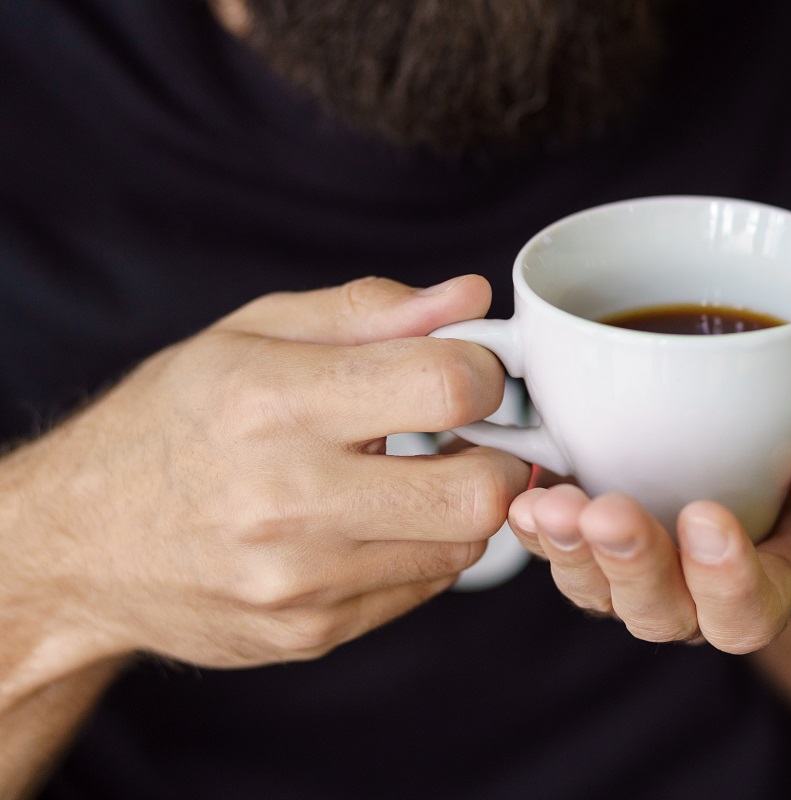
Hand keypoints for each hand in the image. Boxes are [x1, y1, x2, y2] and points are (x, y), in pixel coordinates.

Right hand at [1, 276, 529, 676]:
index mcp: (272, 402)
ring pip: (463, 546)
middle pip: (478, 490)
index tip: (471, 373)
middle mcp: (287, 499)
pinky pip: (423, 588)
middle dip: (500, 454)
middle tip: (473, 435)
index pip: (449, 387)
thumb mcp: (250, 335)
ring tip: (413, 474)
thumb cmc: (169, 424)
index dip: (486, 373)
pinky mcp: (311, 631)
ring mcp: (301, 580)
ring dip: (462, 503)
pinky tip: (377, 522)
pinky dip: (422, 550)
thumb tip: (468, 297)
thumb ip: (369, 311)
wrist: (77, 545)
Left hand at [507, 375, 790, 653]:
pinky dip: (534, 531)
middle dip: (633, 565)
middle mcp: (697, 594)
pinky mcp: (593, 542)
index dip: (725, 580)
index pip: (748, 611)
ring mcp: (639, 573)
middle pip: (661, 612)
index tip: (707, 517)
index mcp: (771, 582)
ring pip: (598, 593)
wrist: (768, 423)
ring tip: (550, 506)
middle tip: (611, 513)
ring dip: (572, 552)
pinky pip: (558, 554)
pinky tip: (522, 496)